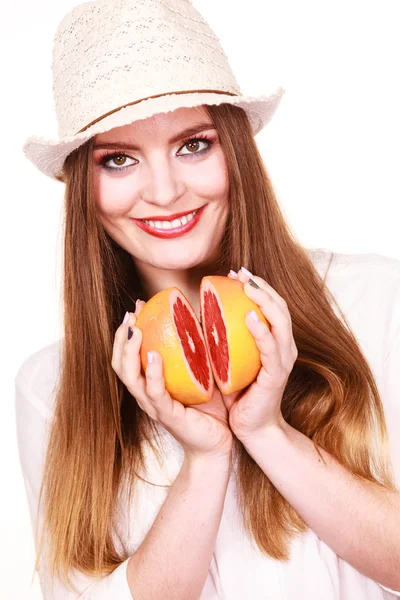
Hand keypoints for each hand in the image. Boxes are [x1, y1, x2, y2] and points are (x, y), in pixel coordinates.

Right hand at [111, 301, 232, 461]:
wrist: (218, 444)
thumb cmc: (210, 409)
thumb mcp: (200, 374)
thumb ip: (195, 352)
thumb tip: (200, 317)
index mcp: (151, 384)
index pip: (129, 356)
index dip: (128, 332)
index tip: (137, 307)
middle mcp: (147, 394)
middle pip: (120, 364)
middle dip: (121, 338)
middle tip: (130, 315)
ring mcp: (154, 405)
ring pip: (130, 377)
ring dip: (129, 351)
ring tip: (135, 330)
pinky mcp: (167, 415)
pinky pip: (154, 392)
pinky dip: (152, 373)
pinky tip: (154, 355)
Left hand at [222, 268, 297, 442]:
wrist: (253, 428)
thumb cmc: (239, 395)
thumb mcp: (230, 362)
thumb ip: (224, 340)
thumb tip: (199, 316)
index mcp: (275, 342)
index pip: (271, 305)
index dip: (257, 285)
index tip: (236, 271)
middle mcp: (284, 347)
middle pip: (280, 306)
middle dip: (261, 285)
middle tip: (240, 271)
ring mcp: (283, 360)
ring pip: (281, 321)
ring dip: (264, 300)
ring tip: (247, 285)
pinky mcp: (277, 375)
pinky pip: (270, 348)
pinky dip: (261, 330)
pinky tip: (248, 316)